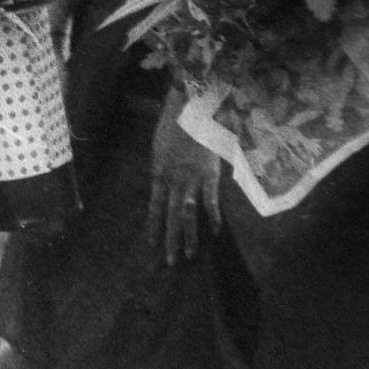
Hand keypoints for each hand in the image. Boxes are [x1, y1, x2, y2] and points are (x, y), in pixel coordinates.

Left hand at [147, 86, 222, 266]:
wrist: (188, 106)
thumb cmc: (173, 123)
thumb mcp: (160, 146)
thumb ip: (163, 166)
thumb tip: (162, 181)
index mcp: (158, 172)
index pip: (154, 207)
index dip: (154, 227)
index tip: (153, 246)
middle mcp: (172, 180)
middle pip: (171, 216)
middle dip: (170, 240)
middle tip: (170, 262)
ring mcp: (190, 178)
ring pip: (188, 213)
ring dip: (189, 235)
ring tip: (188, 255)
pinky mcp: (208, 173)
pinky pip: (210, 200)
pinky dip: (213, 216)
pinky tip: (215, 232)